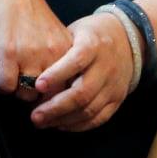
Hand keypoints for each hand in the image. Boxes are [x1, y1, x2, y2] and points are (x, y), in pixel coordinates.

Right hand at [0, 0, 71, 103]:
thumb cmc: (26, 12)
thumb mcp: (52, 34)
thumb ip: (58, 59)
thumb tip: (55, 91)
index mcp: (66, 51)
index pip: (68, 88)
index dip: (56, 98)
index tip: (45, 100)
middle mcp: (52, 55)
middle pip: (47, 96)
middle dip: (36, 98)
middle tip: (25, 90)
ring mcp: (30, 55)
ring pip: (25, 94)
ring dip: (16, 91)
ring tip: (10, 81)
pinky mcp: (8, 54)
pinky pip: (5, 86)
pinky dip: (0, 86)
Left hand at [28, 12, 134, 131]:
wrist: (126, 40)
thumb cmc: (90, 35)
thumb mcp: (74, 32)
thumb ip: (58, 49)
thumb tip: (30, 67)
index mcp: (93, 45)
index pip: (76, 61)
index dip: (56, 75)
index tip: (37, 85)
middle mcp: (106, 67)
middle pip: (82, 93)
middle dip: (56, 107)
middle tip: (34, 115)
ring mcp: (114, 86)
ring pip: (89, 109)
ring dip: (64, 119)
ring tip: (43, 122)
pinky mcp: (118, 100)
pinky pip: (99, 118)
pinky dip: (79, 125)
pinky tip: (60, 125)